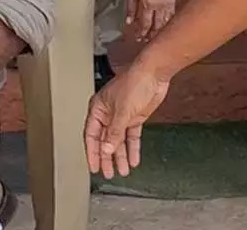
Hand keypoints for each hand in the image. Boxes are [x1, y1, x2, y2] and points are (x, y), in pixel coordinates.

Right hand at [84, 62, 171, 178]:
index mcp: (98, 108)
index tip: (94, 166)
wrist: (154, 74)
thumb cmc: (134, 82)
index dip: (92, 151)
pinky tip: (133, 159)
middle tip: (107, 173)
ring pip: (118, 140)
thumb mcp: (123, 111)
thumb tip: (106, 149)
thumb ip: (114, 133)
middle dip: (106, 157)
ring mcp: (122, 116)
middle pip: (104, 140)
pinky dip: (133, 148)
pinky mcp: (135, 117)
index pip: (91, 135)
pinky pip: (131, 137)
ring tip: (121, 170)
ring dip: (120, 156)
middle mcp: (108, 114)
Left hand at [127, 0, 174, 41]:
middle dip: (152, 35)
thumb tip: (129, 21)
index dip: (142, 33)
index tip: (138, 38)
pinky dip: (168, 22)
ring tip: (156, 37)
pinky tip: (165, 26)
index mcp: (148, 4)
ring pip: (166, 22)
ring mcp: (168, 3)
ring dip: (161, 31)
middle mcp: (160, 6)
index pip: (145, 24)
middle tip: (147, 41)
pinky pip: (172, 15)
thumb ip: (131, 8)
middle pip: (157, 26)